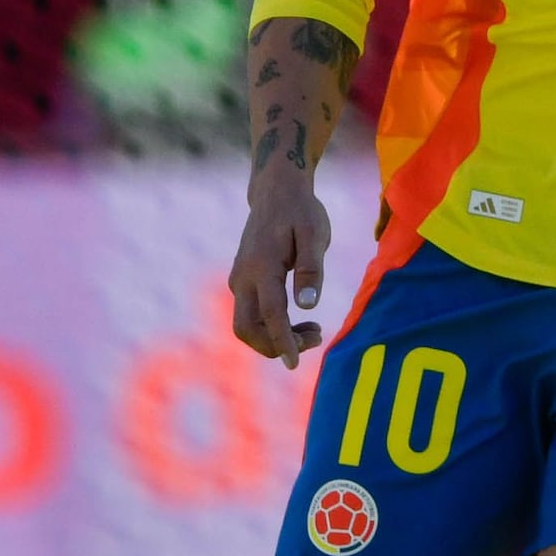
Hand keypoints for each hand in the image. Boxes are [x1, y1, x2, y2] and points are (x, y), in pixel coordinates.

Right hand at [230, 167, 335, 361]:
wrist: (275, 191)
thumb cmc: (301, 211)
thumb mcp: (314, 233)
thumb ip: (311, 268)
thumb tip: (308, 305)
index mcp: (262, 265)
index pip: (270, 313)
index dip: (282, 341)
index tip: (294, 364)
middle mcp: (243, 276)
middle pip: (246, 328)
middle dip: (276, 345)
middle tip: (316, 337)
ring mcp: (239, 280)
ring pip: (246, 325)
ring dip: (275, 338)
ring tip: (314, 330)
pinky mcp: (242, 282)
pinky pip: (250, 315)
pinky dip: (271, 327)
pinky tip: (299, 320)